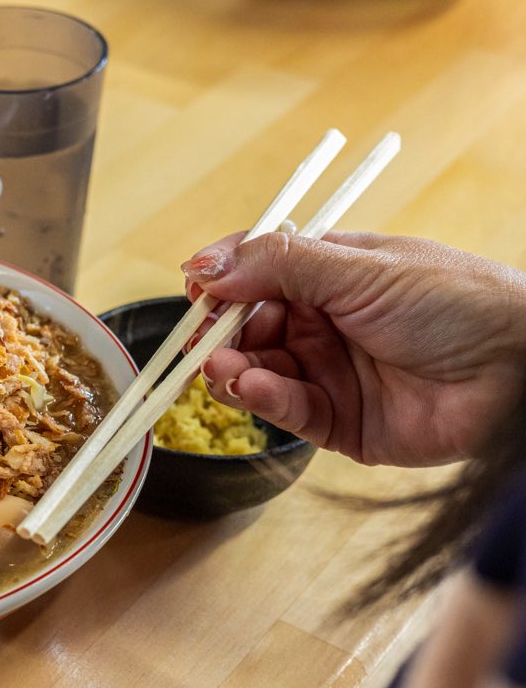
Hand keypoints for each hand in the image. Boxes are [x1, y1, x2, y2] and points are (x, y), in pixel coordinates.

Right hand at [181, 231, 525, 465]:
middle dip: (219, 333)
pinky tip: (252, 386)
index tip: (194, 290)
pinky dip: (263, 399)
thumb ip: (278, 264)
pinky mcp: (340, 423)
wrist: (521, 374)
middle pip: (248, 326)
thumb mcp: (359, 268)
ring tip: (223, 367)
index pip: (258, 273)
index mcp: (331, 275)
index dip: (223, 282)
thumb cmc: (457, 304)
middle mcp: (326, 323)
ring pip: (258, 371)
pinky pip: (287, 411)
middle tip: (201, 340)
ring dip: (233, 368)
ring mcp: (331, 373)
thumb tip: (203, 265)